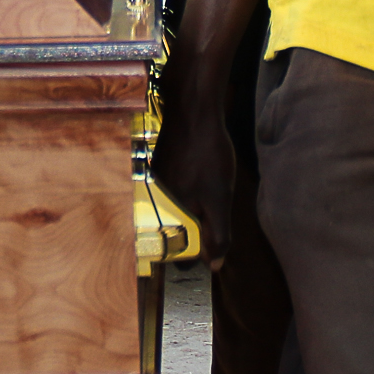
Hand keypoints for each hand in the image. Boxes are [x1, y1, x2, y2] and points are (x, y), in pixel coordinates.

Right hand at [149, 88, 235, 269]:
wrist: (193, 109)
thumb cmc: (207, 153)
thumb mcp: (220, 198)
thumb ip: (217, 234)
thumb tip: (215, 265)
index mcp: (165, 210)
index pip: (177, 249)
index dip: (196, 251)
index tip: (211, 248)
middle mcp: (153, 198)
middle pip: (177, 228)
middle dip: (197, 225)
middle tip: (214, 205)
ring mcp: (155, 180)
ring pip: (177, 207)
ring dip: (194, 205)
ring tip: (210, 184)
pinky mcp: (159, 165)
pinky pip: (175, 188)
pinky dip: (189, 186)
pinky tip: (200, 170)